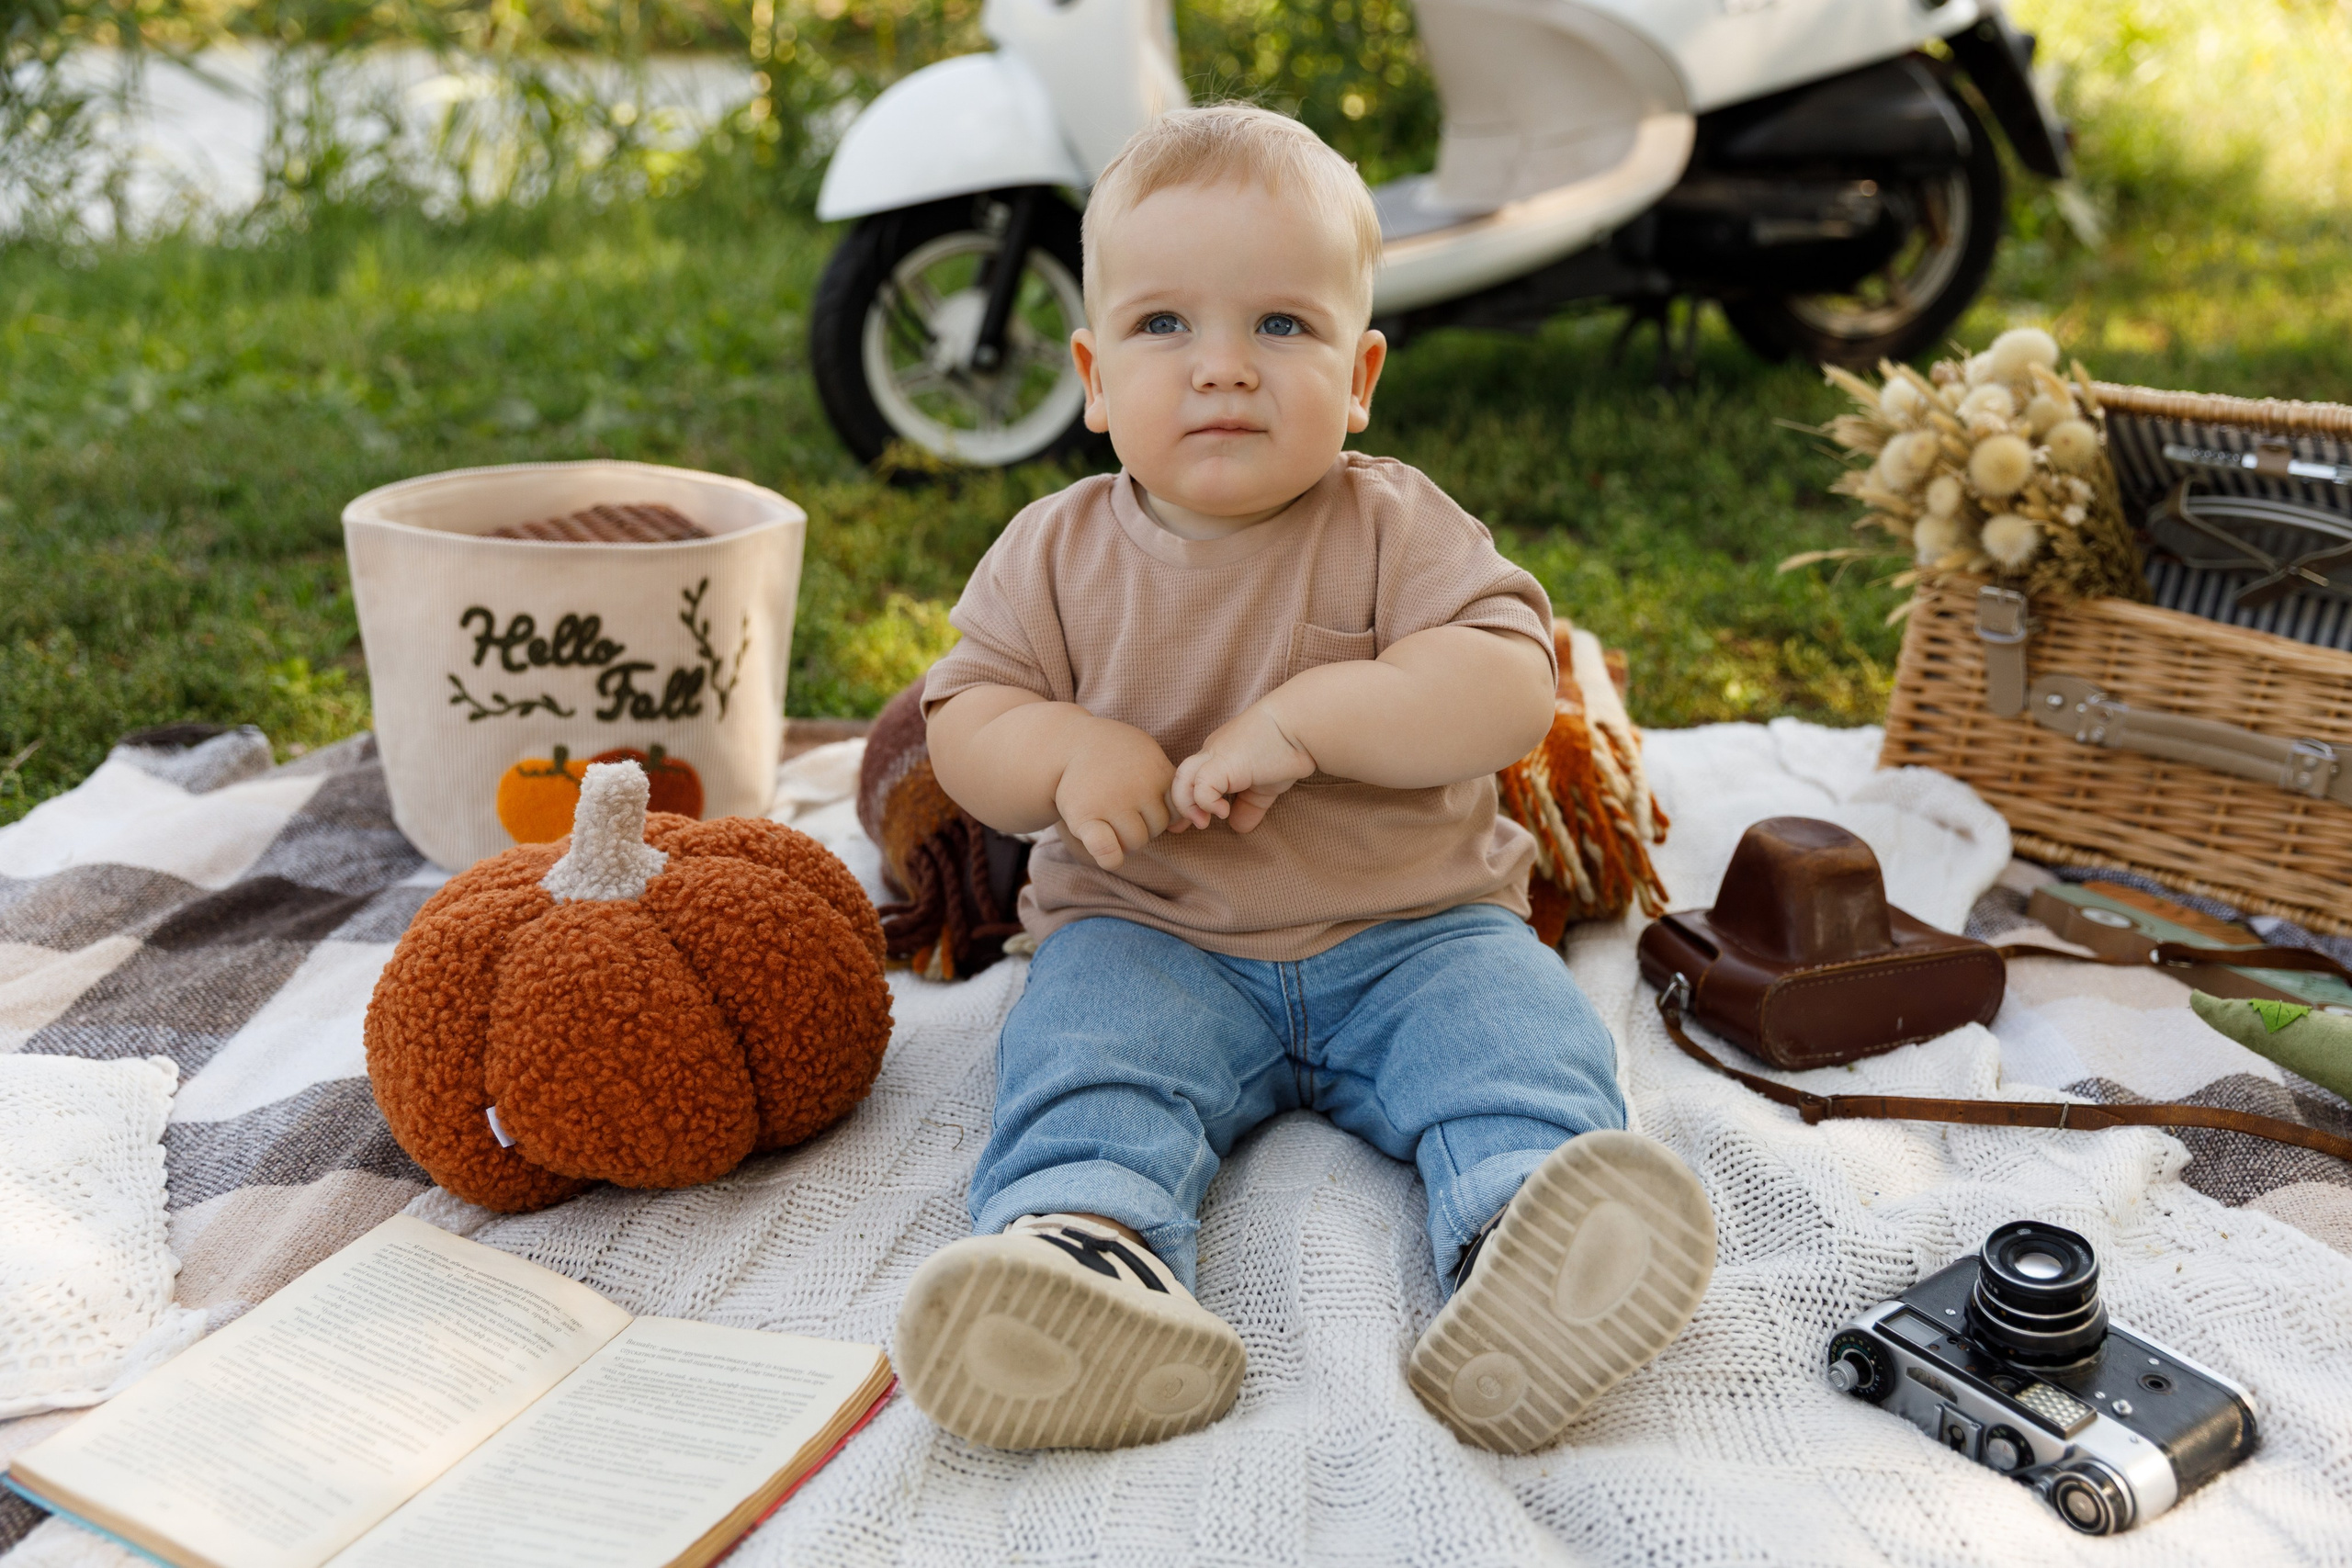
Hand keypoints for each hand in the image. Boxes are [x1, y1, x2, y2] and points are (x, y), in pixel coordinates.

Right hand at [1054, 717, 1180, 869]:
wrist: (1068, 744)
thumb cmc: (1113, 756)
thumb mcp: (1147, 757)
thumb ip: (1168, 787)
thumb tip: (1185, 826)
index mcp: (1157, 772)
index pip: (1176, 812)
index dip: (1160, 811)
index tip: (1143, 802)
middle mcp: (1139, 787)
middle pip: (1157, 828)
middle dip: (1141, 826)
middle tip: (1119, 811)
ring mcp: (1112, 802)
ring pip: (1136, 843)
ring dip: (1124, 841)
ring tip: (1109, 822)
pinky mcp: (1085, 817)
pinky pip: (1108, 851)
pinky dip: (1110, 858)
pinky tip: (1107, 853)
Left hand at [1168, 702, 1317, 834]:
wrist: (1299, 727)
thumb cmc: (1288, 750)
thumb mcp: (1264, 786)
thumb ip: (1250, 805)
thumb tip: (1238, 827)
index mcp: (1220, 756)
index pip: (1194, 779)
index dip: (1193, 801)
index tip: (1199, 822)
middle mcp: (1212, 753)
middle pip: (1180, 777)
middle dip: (1181, 805)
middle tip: (1191, 826)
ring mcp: (1215, 755)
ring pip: (1181, 778)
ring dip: (1186, 805)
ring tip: (1203, 822)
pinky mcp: (1222, 763)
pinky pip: (1200, 785)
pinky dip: (1206, 803)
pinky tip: (1224, 812)